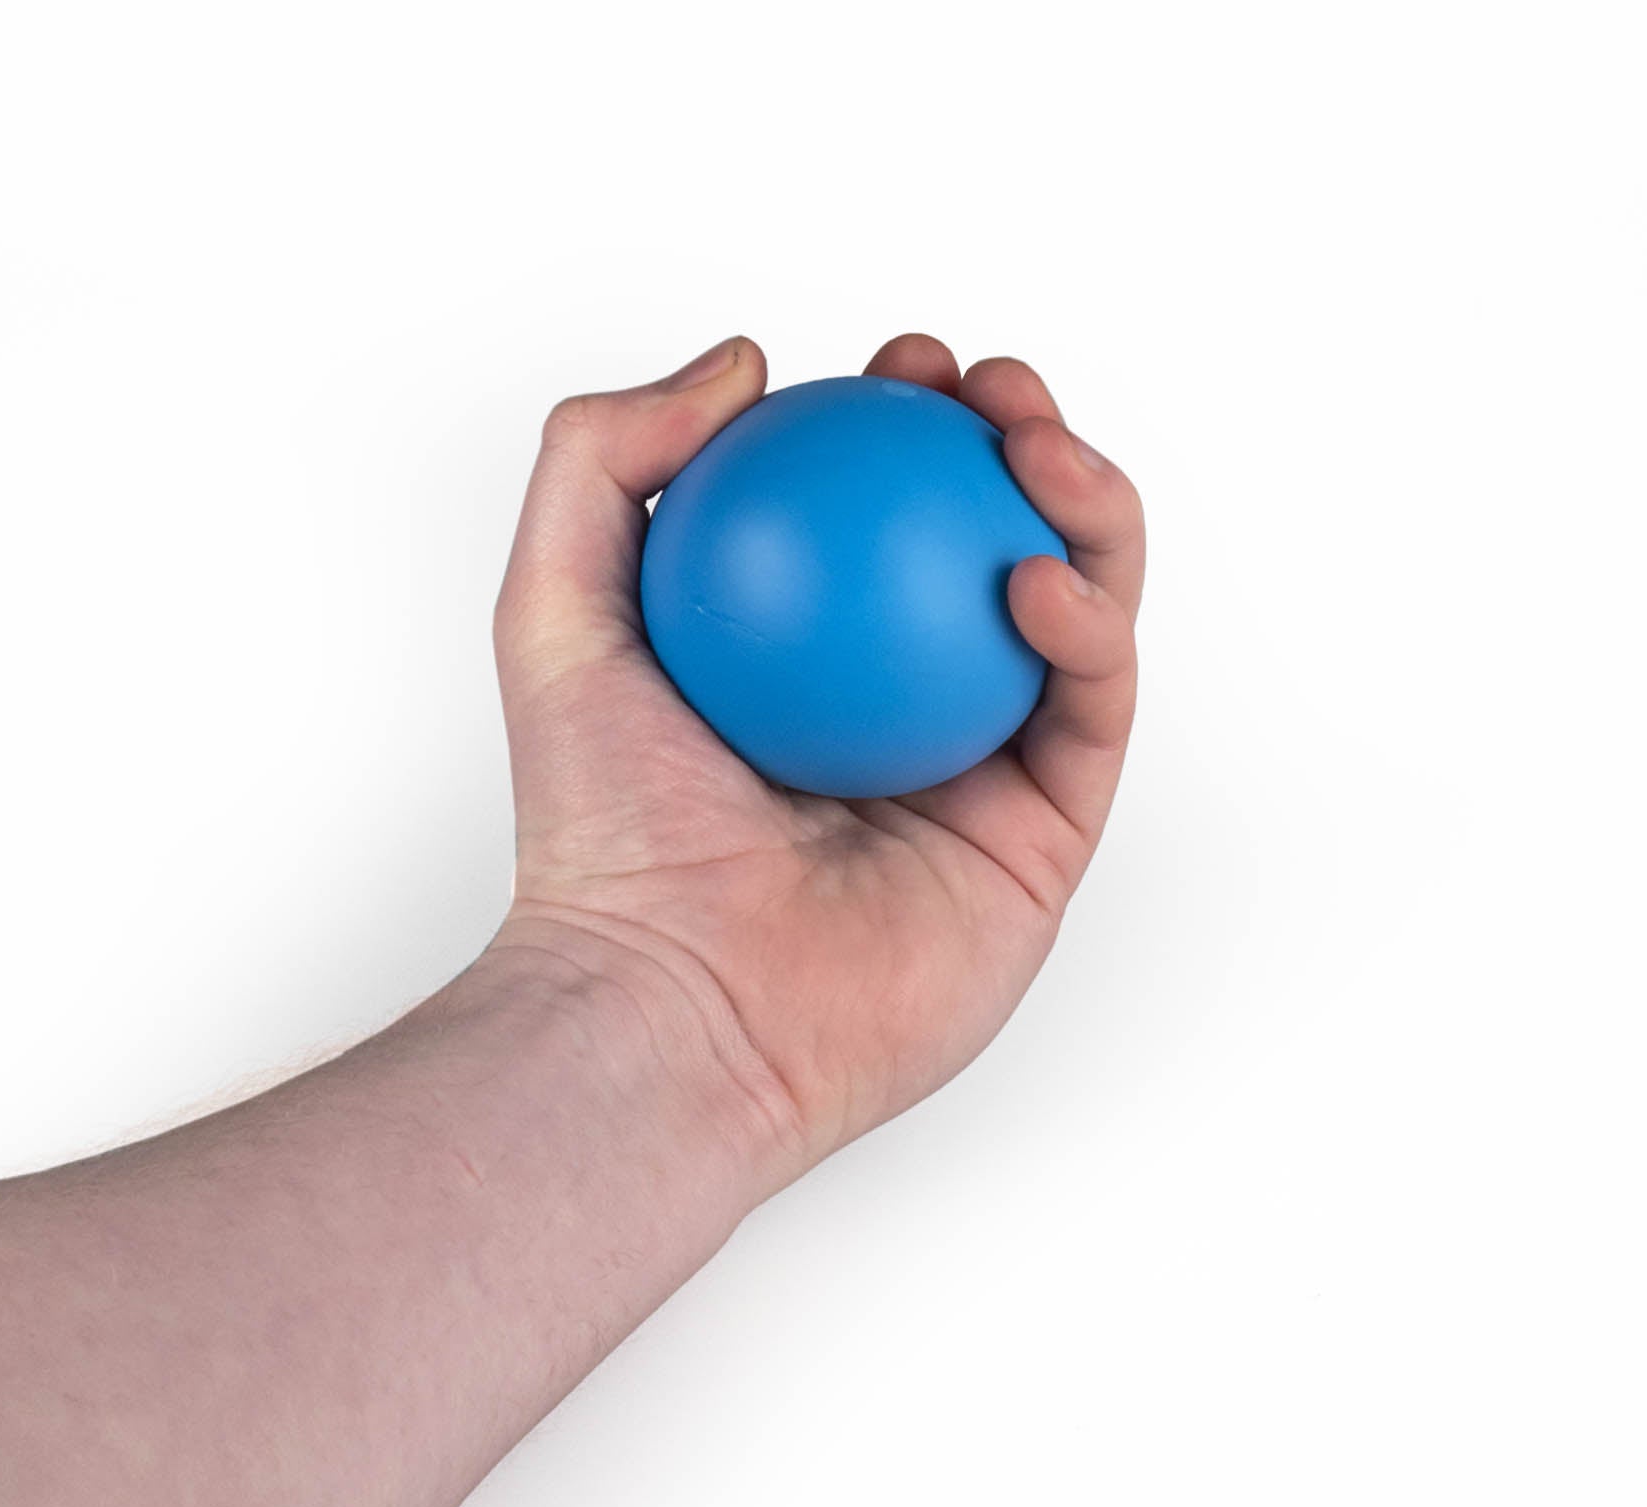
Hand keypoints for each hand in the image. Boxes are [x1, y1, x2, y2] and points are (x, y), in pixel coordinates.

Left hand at [489, 332, 1144, 1187]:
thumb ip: (605, 461)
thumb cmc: (601, 830)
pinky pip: (1093, 712)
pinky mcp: (1042, 845)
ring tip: (1036, 445)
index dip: (906, 422)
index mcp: (806, 663)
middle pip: (992, 545)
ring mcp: (981, 778)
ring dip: (1083, 507)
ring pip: (1074, 612)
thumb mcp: (553, 612)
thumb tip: (742, 361)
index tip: (897, 367)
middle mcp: (902, 711)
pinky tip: (1038, 576)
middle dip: (1016, 442)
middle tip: (991, 391)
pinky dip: (1089, 628)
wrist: (671, 1005)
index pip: (880, 513)